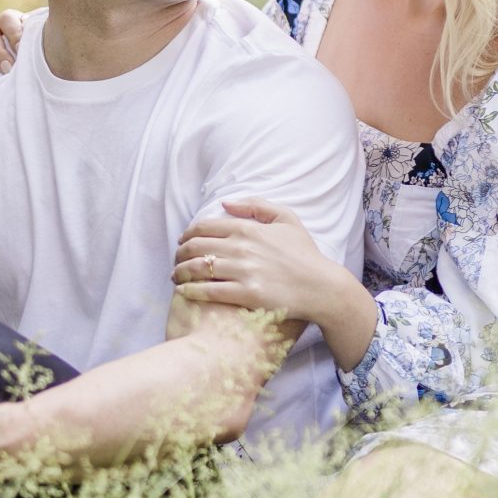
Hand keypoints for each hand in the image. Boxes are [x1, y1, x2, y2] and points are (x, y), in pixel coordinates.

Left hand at [172, 200, 350, 330]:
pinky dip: (190, 290)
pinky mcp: (246, 294)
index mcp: (249, 229)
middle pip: (196, 247)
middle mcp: (242, 248)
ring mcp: (244, 272)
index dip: (187, 234)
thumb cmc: (304, 254)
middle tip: (176, 261)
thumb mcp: (287, 219)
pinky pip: (209, 291)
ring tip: (176, 277)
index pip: (204, 227)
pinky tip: (184, 292)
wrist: (321, 287)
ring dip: (180, 272)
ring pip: (198, 268)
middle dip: (179, 254)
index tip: (182, 242)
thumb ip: (256, 206)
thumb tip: (226, 202)